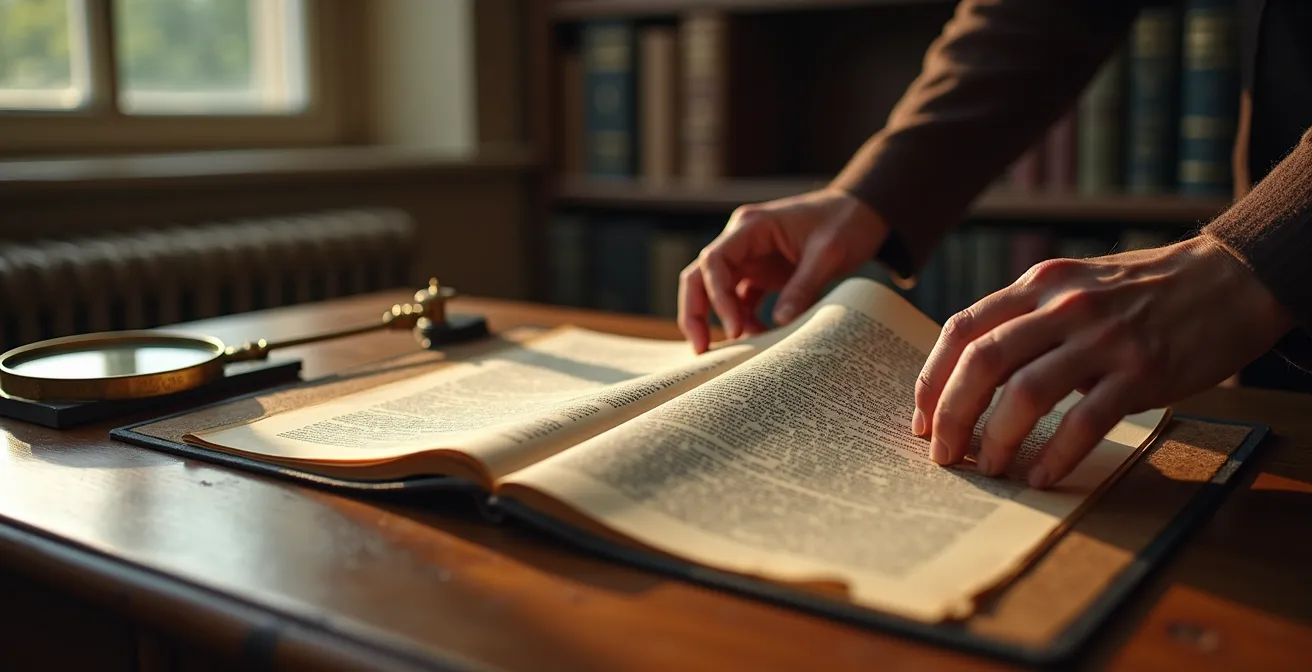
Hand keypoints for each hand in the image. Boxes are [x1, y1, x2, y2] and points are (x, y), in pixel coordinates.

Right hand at [678, 188, 888, 352]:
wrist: (863, 211)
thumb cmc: (844, 221)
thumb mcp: (829, 253)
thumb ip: (803, 286)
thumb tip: (779, 325)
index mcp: (751, 227)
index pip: (714, 261)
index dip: (716, 296)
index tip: (733, 328)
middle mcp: (742, 242)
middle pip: (700, 277)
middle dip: (696, 313)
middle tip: (701, 350)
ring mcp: (750, 259)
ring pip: (716, 291)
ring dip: (720, 321)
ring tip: (739, 350)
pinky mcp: (761, 274)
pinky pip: (740, 300)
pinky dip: (745, 320)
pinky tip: (761, 337)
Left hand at [914, 235, 1292, 488]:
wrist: (1227, 279)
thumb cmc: (1139, 293)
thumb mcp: (1072, 288)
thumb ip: (1025, 322)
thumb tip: (970, 380)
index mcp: (1038, 286)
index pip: (961, 330)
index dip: (932, 379)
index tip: (921, 419)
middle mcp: (1062, 306)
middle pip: (982, 362)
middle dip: (952, 415)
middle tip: (944, 455)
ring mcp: (1103, 338)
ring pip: (1026, 392)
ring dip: (997, 438)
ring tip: (988, 467)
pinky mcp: (1142, 370)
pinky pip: (1086, 420)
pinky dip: (1055, 453)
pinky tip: (1041, 475)